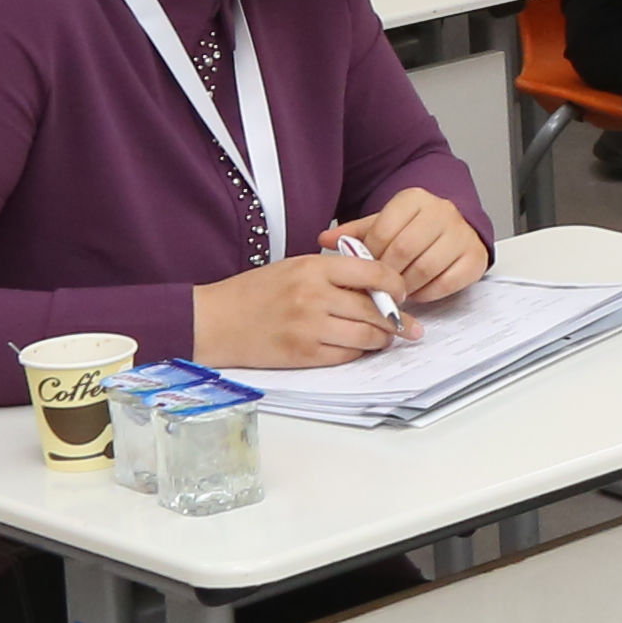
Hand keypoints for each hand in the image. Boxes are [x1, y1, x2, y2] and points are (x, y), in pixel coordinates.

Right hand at [190, 255, 398, 368]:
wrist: (214, 321)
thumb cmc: (254, 292)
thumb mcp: (294, 267)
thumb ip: (333, 272)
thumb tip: (377, 284)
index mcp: (313, 267)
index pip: (374, 272)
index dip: (396, 284)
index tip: (403, 292)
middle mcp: (313, 296)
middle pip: (374, 308)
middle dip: (397, 318)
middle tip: (407, 324)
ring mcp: (309, 327)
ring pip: (366, 336)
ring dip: (382, 338)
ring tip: (386, 337)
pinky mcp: (303, 354)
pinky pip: (346, 356)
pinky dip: (358, 352)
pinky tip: (358, 347)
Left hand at [329, 189, 484, 308]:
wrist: (456, 225)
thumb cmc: (415, 228)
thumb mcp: (384, 224)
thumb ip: (355, 233)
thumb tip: (324, 239)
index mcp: (415, 199)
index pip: (383, 231)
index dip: (371, 257)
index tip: (366, 271)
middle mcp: (442, 211)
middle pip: (404, 250)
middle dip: (387, 275)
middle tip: (379, 287)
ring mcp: (462, 233)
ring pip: (426, 268)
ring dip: (407, 287)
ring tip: (397, 291)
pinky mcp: (475, 257)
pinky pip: (448, 282)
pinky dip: (429, 293)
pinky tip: (418, 292)